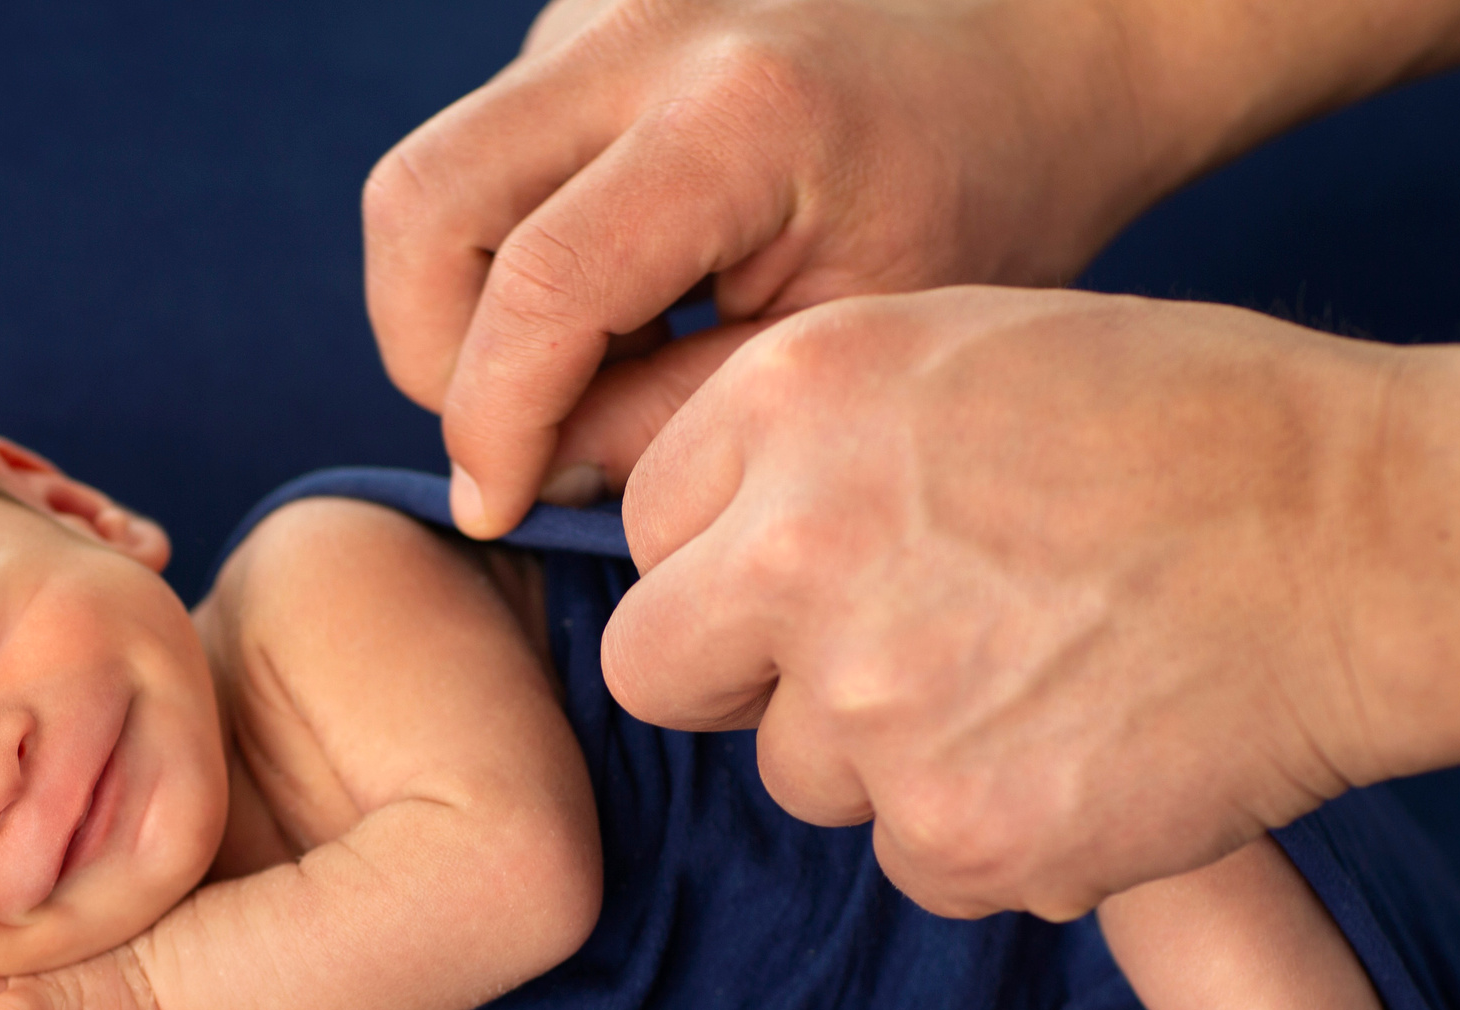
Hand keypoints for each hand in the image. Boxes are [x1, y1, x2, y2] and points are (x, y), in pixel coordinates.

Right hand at [365, 0, 1181, 536]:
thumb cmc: (981, 201)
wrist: (1039, 42)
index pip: (537, 286)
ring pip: (434, 181)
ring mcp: (598, 3)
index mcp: (739, 116)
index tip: (497, 509)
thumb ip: (681, 417)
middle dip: (429, 351)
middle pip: (421, 203)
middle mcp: (643, 29)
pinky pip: (488, 154)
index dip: (490, 425)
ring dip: (469, 304)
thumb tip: (544, 468)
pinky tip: (625, 297)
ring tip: (591, 370)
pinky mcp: (580, 12)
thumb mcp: (852, 344)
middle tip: (512, 441)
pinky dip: (516, 249)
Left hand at [607, 287, 1405, 919]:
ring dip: (889, 759)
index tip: (808, 574)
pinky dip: (991, 830)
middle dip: (743, 681)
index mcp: (792, 396)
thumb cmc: (1188, 428)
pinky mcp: (957, 831)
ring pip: (801, 778)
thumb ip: (802, 441)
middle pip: (656, 672)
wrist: (1375, 543)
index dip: (725, 562)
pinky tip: (1091, 748)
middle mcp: (797, 547)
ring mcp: (870, 702)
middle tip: (875, 658)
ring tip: (1041, 680)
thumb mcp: (963, 353)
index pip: (645, 527)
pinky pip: (916, 860)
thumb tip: (693, 544)